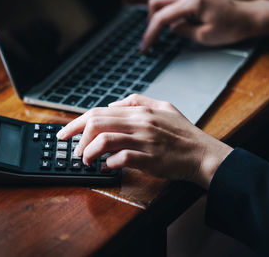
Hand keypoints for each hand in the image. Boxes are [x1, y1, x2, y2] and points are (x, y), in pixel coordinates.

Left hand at [57, 94, 232, 188]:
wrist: (203, 154)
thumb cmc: (183, 133)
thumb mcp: (163, 107)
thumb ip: (137, 100)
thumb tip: (112, 104)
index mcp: (140, 111)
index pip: (99, 112)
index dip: (76, 122)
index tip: (65, 133)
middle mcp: (140, 123)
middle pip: (97, 123)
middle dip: (78, 137)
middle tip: (74, 150)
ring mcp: (145, 140)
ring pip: (105, 141)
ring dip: (89, 152)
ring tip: (86, 160)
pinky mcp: (150, 159)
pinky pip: (121, 159)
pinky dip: (107, 164)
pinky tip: (105, 167)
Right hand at [141, 0, 268, 50]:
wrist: (247, 17)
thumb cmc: (231, 27)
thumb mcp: (204, 36)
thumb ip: (182, 30)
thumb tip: (170, 27)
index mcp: (192, 2)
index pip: (162, 17)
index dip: (150, 34)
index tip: (145, 47)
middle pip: (156, 1)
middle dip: (150, 21)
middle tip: (152, 39)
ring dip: (157, 15)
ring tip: (160, 33)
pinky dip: (166, 11)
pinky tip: (171, 24)